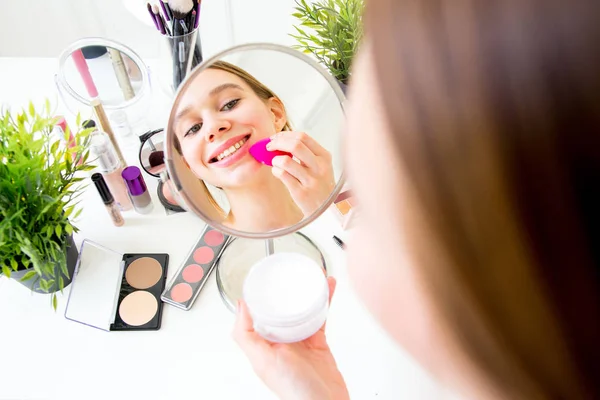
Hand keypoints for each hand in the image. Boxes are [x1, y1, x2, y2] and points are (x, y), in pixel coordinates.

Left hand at [233, 277, 348, 399]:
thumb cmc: (294, 390)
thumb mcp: (263, 360)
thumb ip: (246, 336)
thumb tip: (240, 307)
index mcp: (263, 344)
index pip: (256, 314)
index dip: (259, 296)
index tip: (262, 278)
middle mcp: (280, 341)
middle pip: (281, 308)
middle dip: (285, 289)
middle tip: (290, 271)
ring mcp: (300, 341)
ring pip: (302, 308)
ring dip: (308, 291)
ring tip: (312, 274)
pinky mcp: (317, 342)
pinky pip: (320, 316)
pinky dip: (325, 301)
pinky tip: (328, 289)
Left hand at [267, 131, 334, 216]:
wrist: (325, 210)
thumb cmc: (320, 186)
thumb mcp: (321, 166)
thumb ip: (305, 152)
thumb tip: (281, 140)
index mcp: (324, 157)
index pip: (302, 137)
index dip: (285, 135)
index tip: (276, 138)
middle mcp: (319, 167)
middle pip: (295, 145)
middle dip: (277, 143)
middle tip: (269, 147)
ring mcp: (311, 181)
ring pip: (286, 161)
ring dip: (275, 159)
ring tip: (275, 163)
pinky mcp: (301, 193)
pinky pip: (282, 175)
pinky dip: (275, 171)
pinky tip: (277, 172)